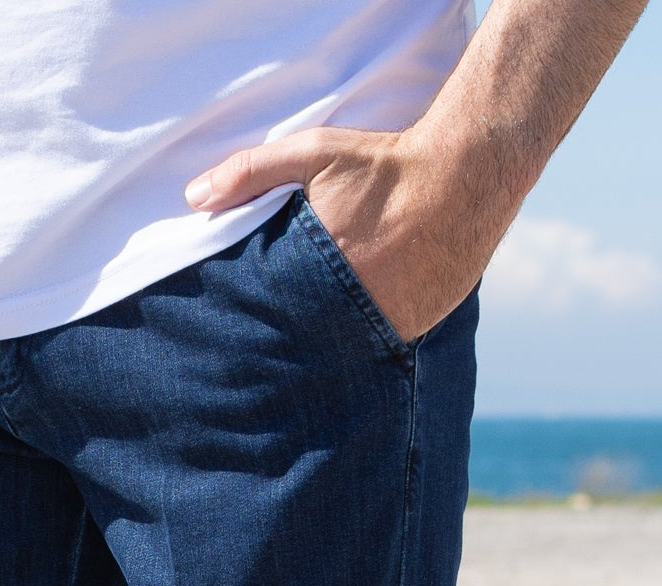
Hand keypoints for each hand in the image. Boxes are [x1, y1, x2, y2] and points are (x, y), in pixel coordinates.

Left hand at [186, 125, 498, 343]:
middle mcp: (356, 308)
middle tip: (268, 356)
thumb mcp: (315, 153)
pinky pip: (378, 345)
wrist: (468, 172)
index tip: (240, 339)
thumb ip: (251, 172)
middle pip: (308, 341)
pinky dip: (364, 340)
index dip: (258, 327)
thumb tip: (194, 197)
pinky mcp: (415, 330)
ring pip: (344, 349)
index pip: (275, 317)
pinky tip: (354, 329)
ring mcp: (390, 325)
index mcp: (323, 273)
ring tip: (310, 344)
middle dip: (291, 343)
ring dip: (328, 346)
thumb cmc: (386, 162)